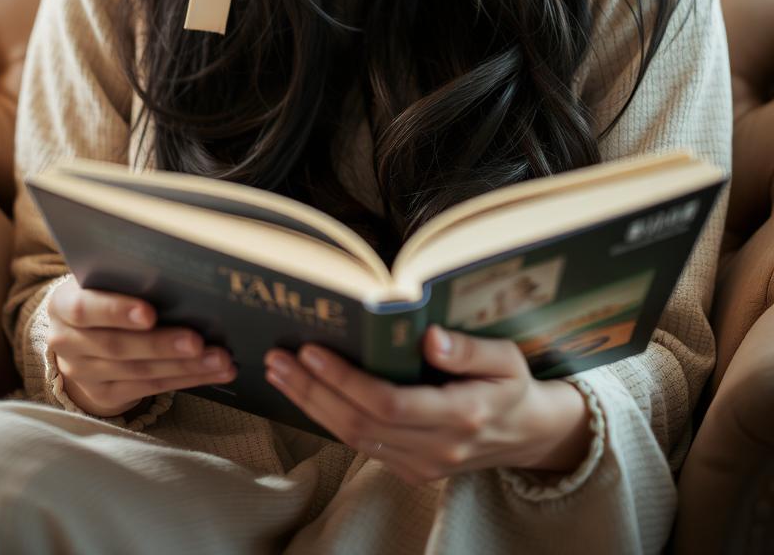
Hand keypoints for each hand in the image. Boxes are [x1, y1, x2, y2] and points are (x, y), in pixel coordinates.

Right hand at [47, 275, 236, 417]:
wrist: (82, 333)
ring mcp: (83, 373)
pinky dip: (185, 379)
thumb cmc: (106, 291)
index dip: (117, 311)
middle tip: (198, 341)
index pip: (85, 309)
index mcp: (63, 305)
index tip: (150, 313)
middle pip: (117, 346)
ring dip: (184, 366)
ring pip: (138, 372)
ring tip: (219, 359)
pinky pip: (148, 388)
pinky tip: (213, 371)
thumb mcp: (104, 279)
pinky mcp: (105, 394)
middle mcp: (67, 342)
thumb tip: (179, 274)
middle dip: (162, 345)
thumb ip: (127, 277)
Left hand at [263, 324, 592, 485]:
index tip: (312, 350)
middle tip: (278, 358)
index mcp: (461, 416)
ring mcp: (423, 466)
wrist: (530, 434)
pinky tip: (309, 394)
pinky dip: (330, 419)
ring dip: (312, 406)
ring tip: (281, 372)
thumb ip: (468, 350)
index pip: (388, 403)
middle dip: (313, 390)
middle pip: (360, 424)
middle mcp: (438, 449)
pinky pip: (364, 447)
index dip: (345, 379)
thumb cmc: (514, 385)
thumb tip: (428, 338)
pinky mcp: (412, 471)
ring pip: (355, 439)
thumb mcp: (506, 358)